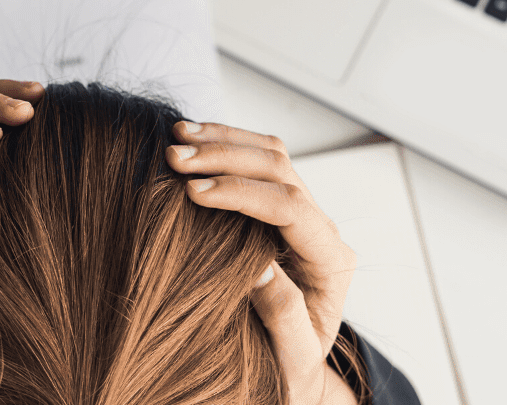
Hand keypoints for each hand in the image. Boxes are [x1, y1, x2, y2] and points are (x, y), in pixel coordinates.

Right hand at [166, 122, 358, 404]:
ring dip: (223, 141)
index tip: (194, 193)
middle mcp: (321, 229)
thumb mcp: (292, 356)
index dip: (241, 193)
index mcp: (331, 261)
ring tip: (177, 138)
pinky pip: (258, 162)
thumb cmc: (292, 367)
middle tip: (175, 159)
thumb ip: (283, 315)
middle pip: (281, 170)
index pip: (290, 208)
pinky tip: (193, 140)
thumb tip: (258, 268)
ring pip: (271, 155)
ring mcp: (302, 214)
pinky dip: (225, 145)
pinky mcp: (279, 208)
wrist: (296, 368)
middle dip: (226, 157)